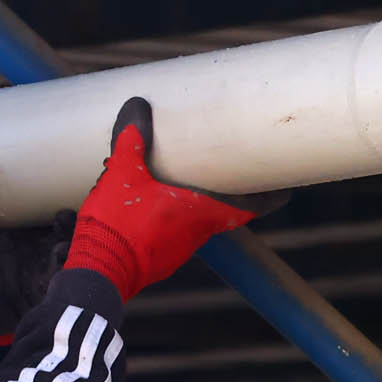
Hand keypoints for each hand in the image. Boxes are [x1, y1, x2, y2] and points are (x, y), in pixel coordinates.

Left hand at [0, 155, 70, 376]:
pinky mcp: (43, 295)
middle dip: (77, 221)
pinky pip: (67, 282)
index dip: (61, 196)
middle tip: (69, 215)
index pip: (47, 209)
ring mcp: (42, 271)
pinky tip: (64, 266)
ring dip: (75, 246)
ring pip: (73, 253)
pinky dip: (71, 273)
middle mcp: (36, 248)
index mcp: (18, 231)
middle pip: (68, 229)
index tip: (68, 184)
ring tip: (63, 243)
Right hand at [64, 98, 267, 299]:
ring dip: (194, 207)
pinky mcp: (159, 260)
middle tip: (230, 174)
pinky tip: (153, 210)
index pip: (247, 207)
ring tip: (183, 187)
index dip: (268, 197)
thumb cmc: (117, 226)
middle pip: (223, 212)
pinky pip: (175, 235)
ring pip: (197, 224)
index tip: (284, 190)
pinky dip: (172, 221)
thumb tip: (138, 108)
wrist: (97, 272)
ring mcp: (178, 250)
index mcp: (197, 211)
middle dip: (226, 194)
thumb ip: (131, 141)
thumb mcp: (121, 175)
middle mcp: (196, 233)